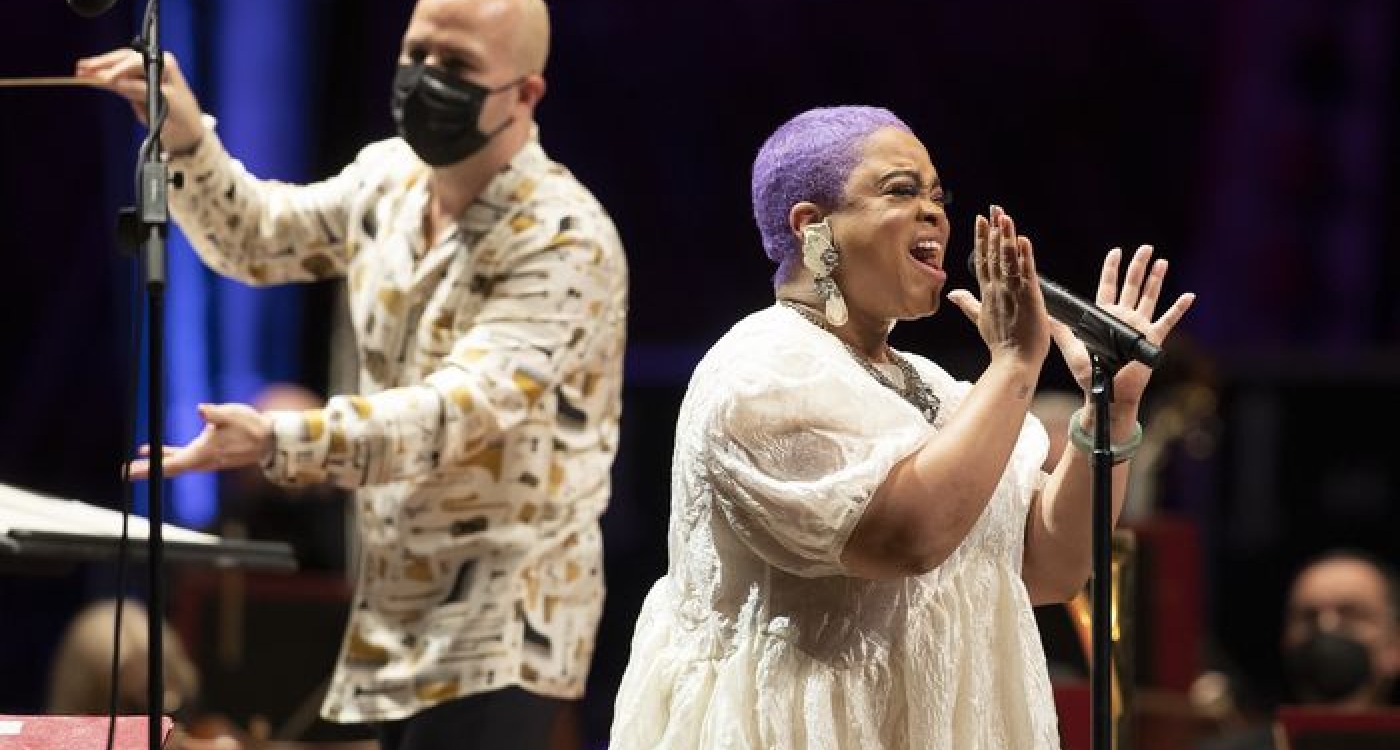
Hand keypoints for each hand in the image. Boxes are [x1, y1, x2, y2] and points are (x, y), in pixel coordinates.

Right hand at [74, 48, 204, 153]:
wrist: (188, 133)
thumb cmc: (183, 118)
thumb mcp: (165, 104)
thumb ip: (140, 91)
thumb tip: (118, 83)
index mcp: (166, 66)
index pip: (137, 63)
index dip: (120, 70)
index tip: (108, 78)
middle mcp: (156, 65)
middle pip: (124, 60)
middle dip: (104, 65)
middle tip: (85, 68)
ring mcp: (146, 74)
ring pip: (118, 66)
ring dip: (99, 68)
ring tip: (81, 70)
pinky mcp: (138, 85)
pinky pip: (118, 79)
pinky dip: (104, 79)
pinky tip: (90, 77)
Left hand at [127, 403, 271, 480]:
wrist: (267, 439)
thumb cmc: (250, 426)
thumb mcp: (233, 415)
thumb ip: (216, 413)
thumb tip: (201, 409)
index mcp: (205, 453)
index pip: (173, 465)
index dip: (151, 468)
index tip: (133, 472)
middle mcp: (202, 460)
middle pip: (170, 468)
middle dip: (147, 470)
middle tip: (125, 473)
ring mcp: (203, 459)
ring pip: (173, 464)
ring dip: (154, 465)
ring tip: (133, 465)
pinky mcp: (205, 453)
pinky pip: (180, 457)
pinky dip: (165, 455)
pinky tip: (151, 449)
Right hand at [946, 205, 1051, 367]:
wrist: (1013, 362)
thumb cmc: (1001, 345)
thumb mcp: (979, 320)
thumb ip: (967, 304)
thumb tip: (953, 293)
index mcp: (987, 294)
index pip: (982, 260)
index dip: (981, 239)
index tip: (980, 220)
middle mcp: (997, 289)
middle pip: (994, 254)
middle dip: (993, 230)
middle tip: (993, 208)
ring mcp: (1011, 292)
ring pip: (1008, 260)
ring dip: (1006, 237)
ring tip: (1004, 217)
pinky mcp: (1028, 297)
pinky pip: (1025, 273)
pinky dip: (1024, 256)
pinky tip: (1022, 240)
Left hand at [1050, 245, 1195, 406]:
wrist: (1108, 393)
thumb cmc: (1088, 374)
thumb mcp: (1071, 349)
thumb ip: (1061, 330)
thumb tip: (1045, 314)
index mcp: (1104, 317)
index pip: (1108, 286)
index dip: (1112, 269)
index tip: (1116, 251)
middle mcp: (1123, 317)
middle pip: (1132, 285)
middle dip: (1138, 266)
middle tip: (1146, 247)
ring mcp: (1139, 327)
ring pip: (1149, 297)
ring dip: (1156, 279)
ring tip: (1162, 261)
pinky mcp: (1152, 338)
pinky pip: (1168, 320)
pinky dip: (1178, 308)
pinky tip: (1189, 296)